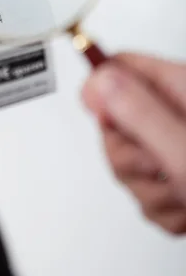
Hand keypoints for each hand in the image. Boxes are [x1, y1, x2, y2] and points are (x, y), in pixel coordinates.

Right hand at [83, 54, 185, 234]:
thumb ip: (141, 115)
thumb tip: (98, 82)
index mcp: (180, 87)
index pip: (119, 67)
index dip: (103, 93)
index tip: (111, 122)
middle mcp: (175, 112)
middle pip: (115, 123)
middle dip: (134, 160)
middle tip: (164, 167)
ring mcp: (173, 145)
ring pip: (127, 165)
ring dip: (154, 191)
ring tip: (185, 191)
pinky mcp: (174, 176)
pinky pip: (143, 193)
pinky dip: (164, 208)